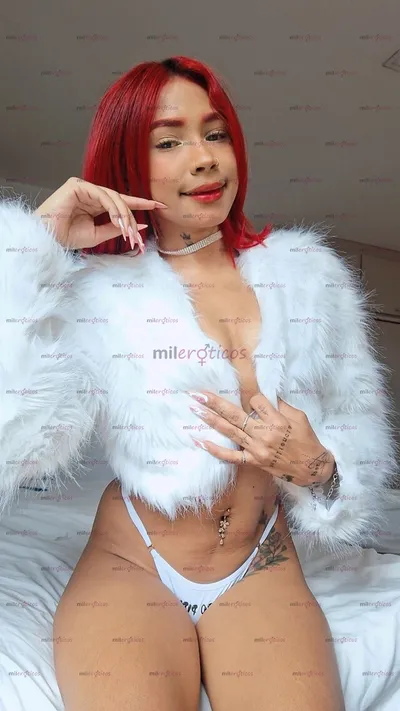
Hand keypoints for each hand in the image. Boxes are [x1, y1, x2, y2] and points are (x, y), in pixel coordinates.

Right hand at [34, 176, 166, 250]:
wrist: (48, 239)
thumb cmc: (67, 237)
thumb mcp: (99, 234)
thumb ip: (118, 228)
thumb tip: (141, 225)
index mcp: (95, 204)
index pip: (122, 202)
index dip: (141, 203)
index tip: (161, 206)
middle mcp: (91, 193)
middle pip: (120, 201)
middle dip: (131, 217)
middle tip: (137, 236)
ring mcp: (84, 187)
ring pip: (113, 197)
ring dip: (123, 215)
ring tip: (127, 233)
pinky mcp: (77, 185)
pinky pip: (101, 195)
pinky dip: (112, 208)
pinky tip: (117, 220)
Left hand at [188, 390, 335, 486]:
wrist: (311, 468)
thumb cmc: (307, 440)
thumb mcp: (299, 417)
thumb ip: (280, 406)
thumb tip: (264, 394)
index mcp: (277, 420)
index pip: (255, 400)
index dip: (251, 395)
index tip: (250, 395)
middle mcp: (264, 434)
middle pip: (235, 414)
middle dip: (215, 402)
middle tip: (197, 393)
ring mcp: (256, 449)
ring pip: (229, 431)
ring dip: (210, 419)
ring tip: (195, 408)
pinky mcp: (253, 461)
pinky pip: (231, 456)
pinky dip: (215, 450)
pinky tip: (200, 441)